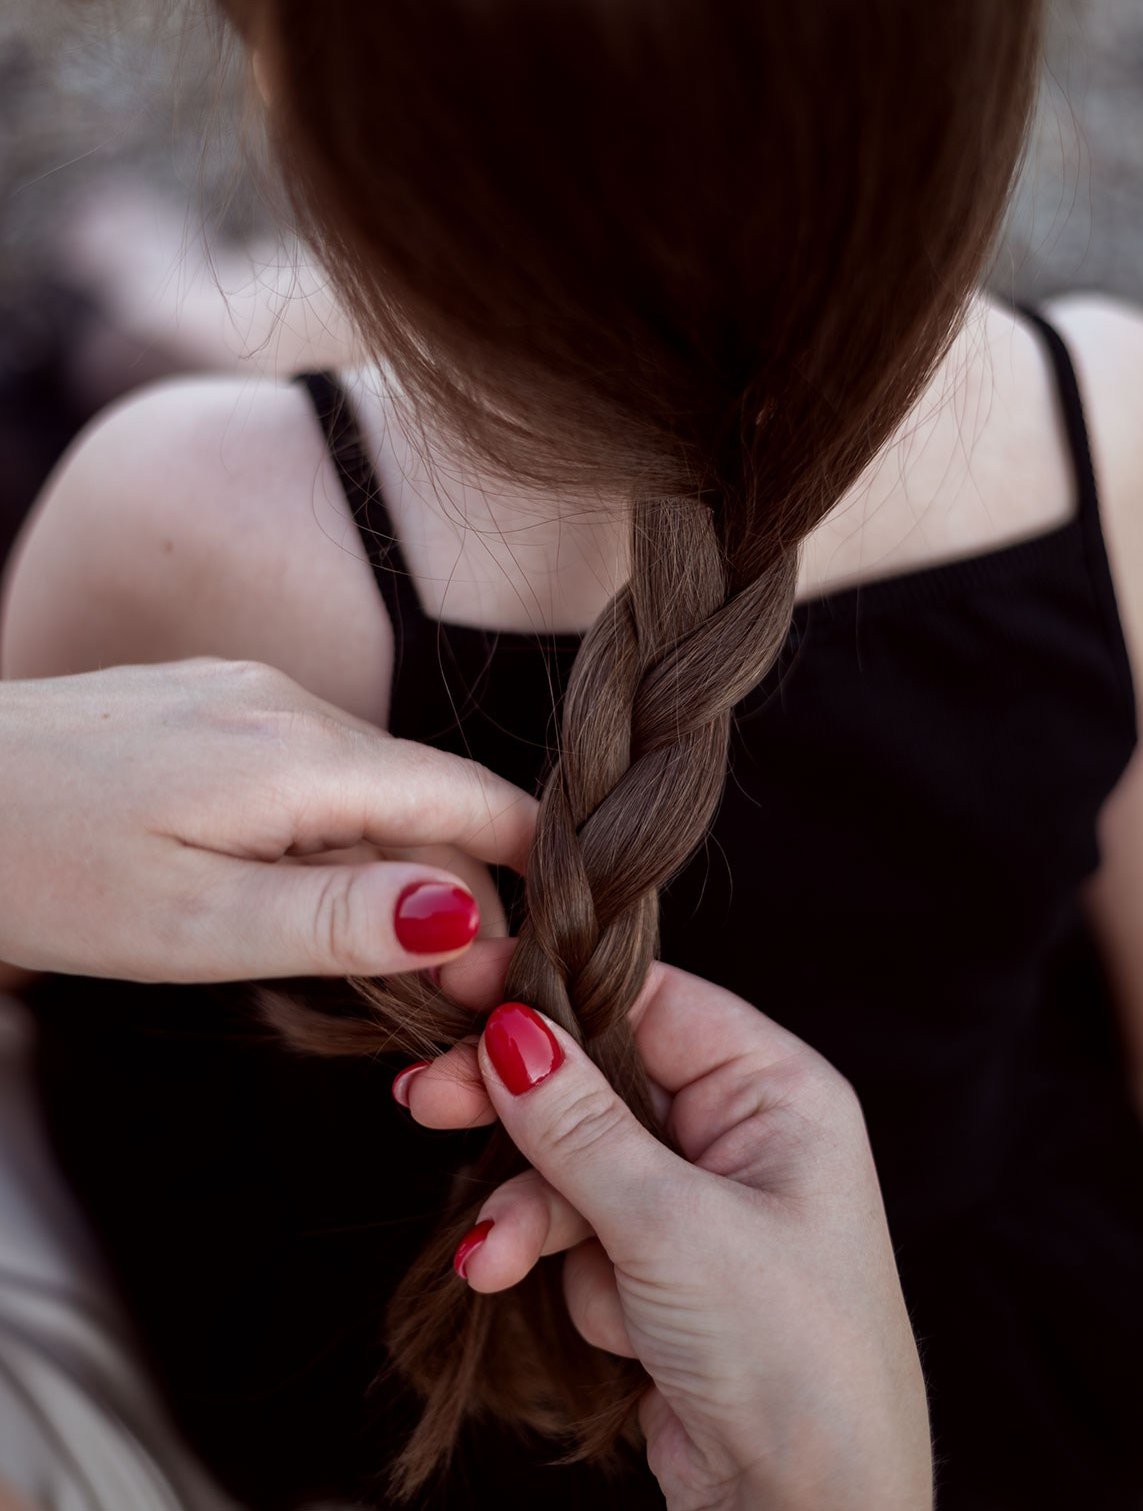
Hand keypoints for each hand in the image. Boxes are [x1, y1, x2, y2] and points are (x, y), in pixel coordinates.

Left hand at [0, 660, 533, 982]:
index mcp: (301, 752)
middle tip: (444, 1011)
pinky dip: (331, 839)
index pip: (475, 800)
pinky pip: (310, 770)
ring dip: (390, 871)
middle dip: (455, 897)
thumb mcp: (190, 926)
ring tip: (374, 975)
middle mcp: (289, 700)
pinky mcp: (208, 702)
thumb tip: (470, 914)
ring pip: (368, 787)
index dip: (526, 879)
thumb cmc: (37, 868)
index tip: (533, 963)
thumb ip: (336, 918)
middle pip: (427, 799)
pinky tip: (293, 900)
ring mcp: (245, 690)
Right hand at [401, 966, 932, 1510]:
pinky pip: (578, 1230)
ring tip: (492, 1257)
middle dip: (517, 1103)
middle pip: (599, 1079)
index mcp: (776, 1092)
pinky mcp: (662, 1269)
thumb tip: (513, 1029)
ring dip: (528, 1208)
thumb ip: (579, 1125)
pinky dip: (547, 1258)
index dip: (551, 991)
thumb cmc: (792, 1360)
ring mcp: (699, 1203)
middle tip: (426, 1096)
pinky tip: (526, 1289)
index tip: (462, 983)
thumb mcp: (674, 1228)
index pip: (648, 1002)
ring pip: (574, 1162)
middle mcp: (741, 1135)